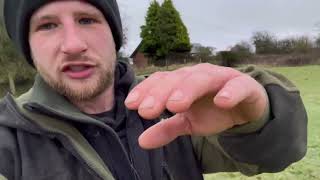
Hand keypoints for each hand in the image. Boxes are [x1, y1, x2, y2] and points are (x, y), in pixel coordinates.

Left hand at [125, 63, 267, 148]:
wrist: (246, 107)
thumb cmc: (213, 110)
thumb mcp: (188, 122)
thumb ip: (166, 129)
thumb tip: (142, 141)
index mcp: (183, 81)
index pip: (161, 81)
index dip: (146, 91)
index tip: (132, 105)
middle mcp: (199, 75)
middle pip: (178, 79)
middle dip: (161, 93)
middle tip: (148, 110)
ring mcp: (222, 78)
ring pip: (203, 78)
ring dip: (188, 89)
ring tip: (175, 105)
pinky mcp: (244, 85)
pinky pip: (238, 85)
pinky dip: (231, 92)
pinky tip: (222, 101)